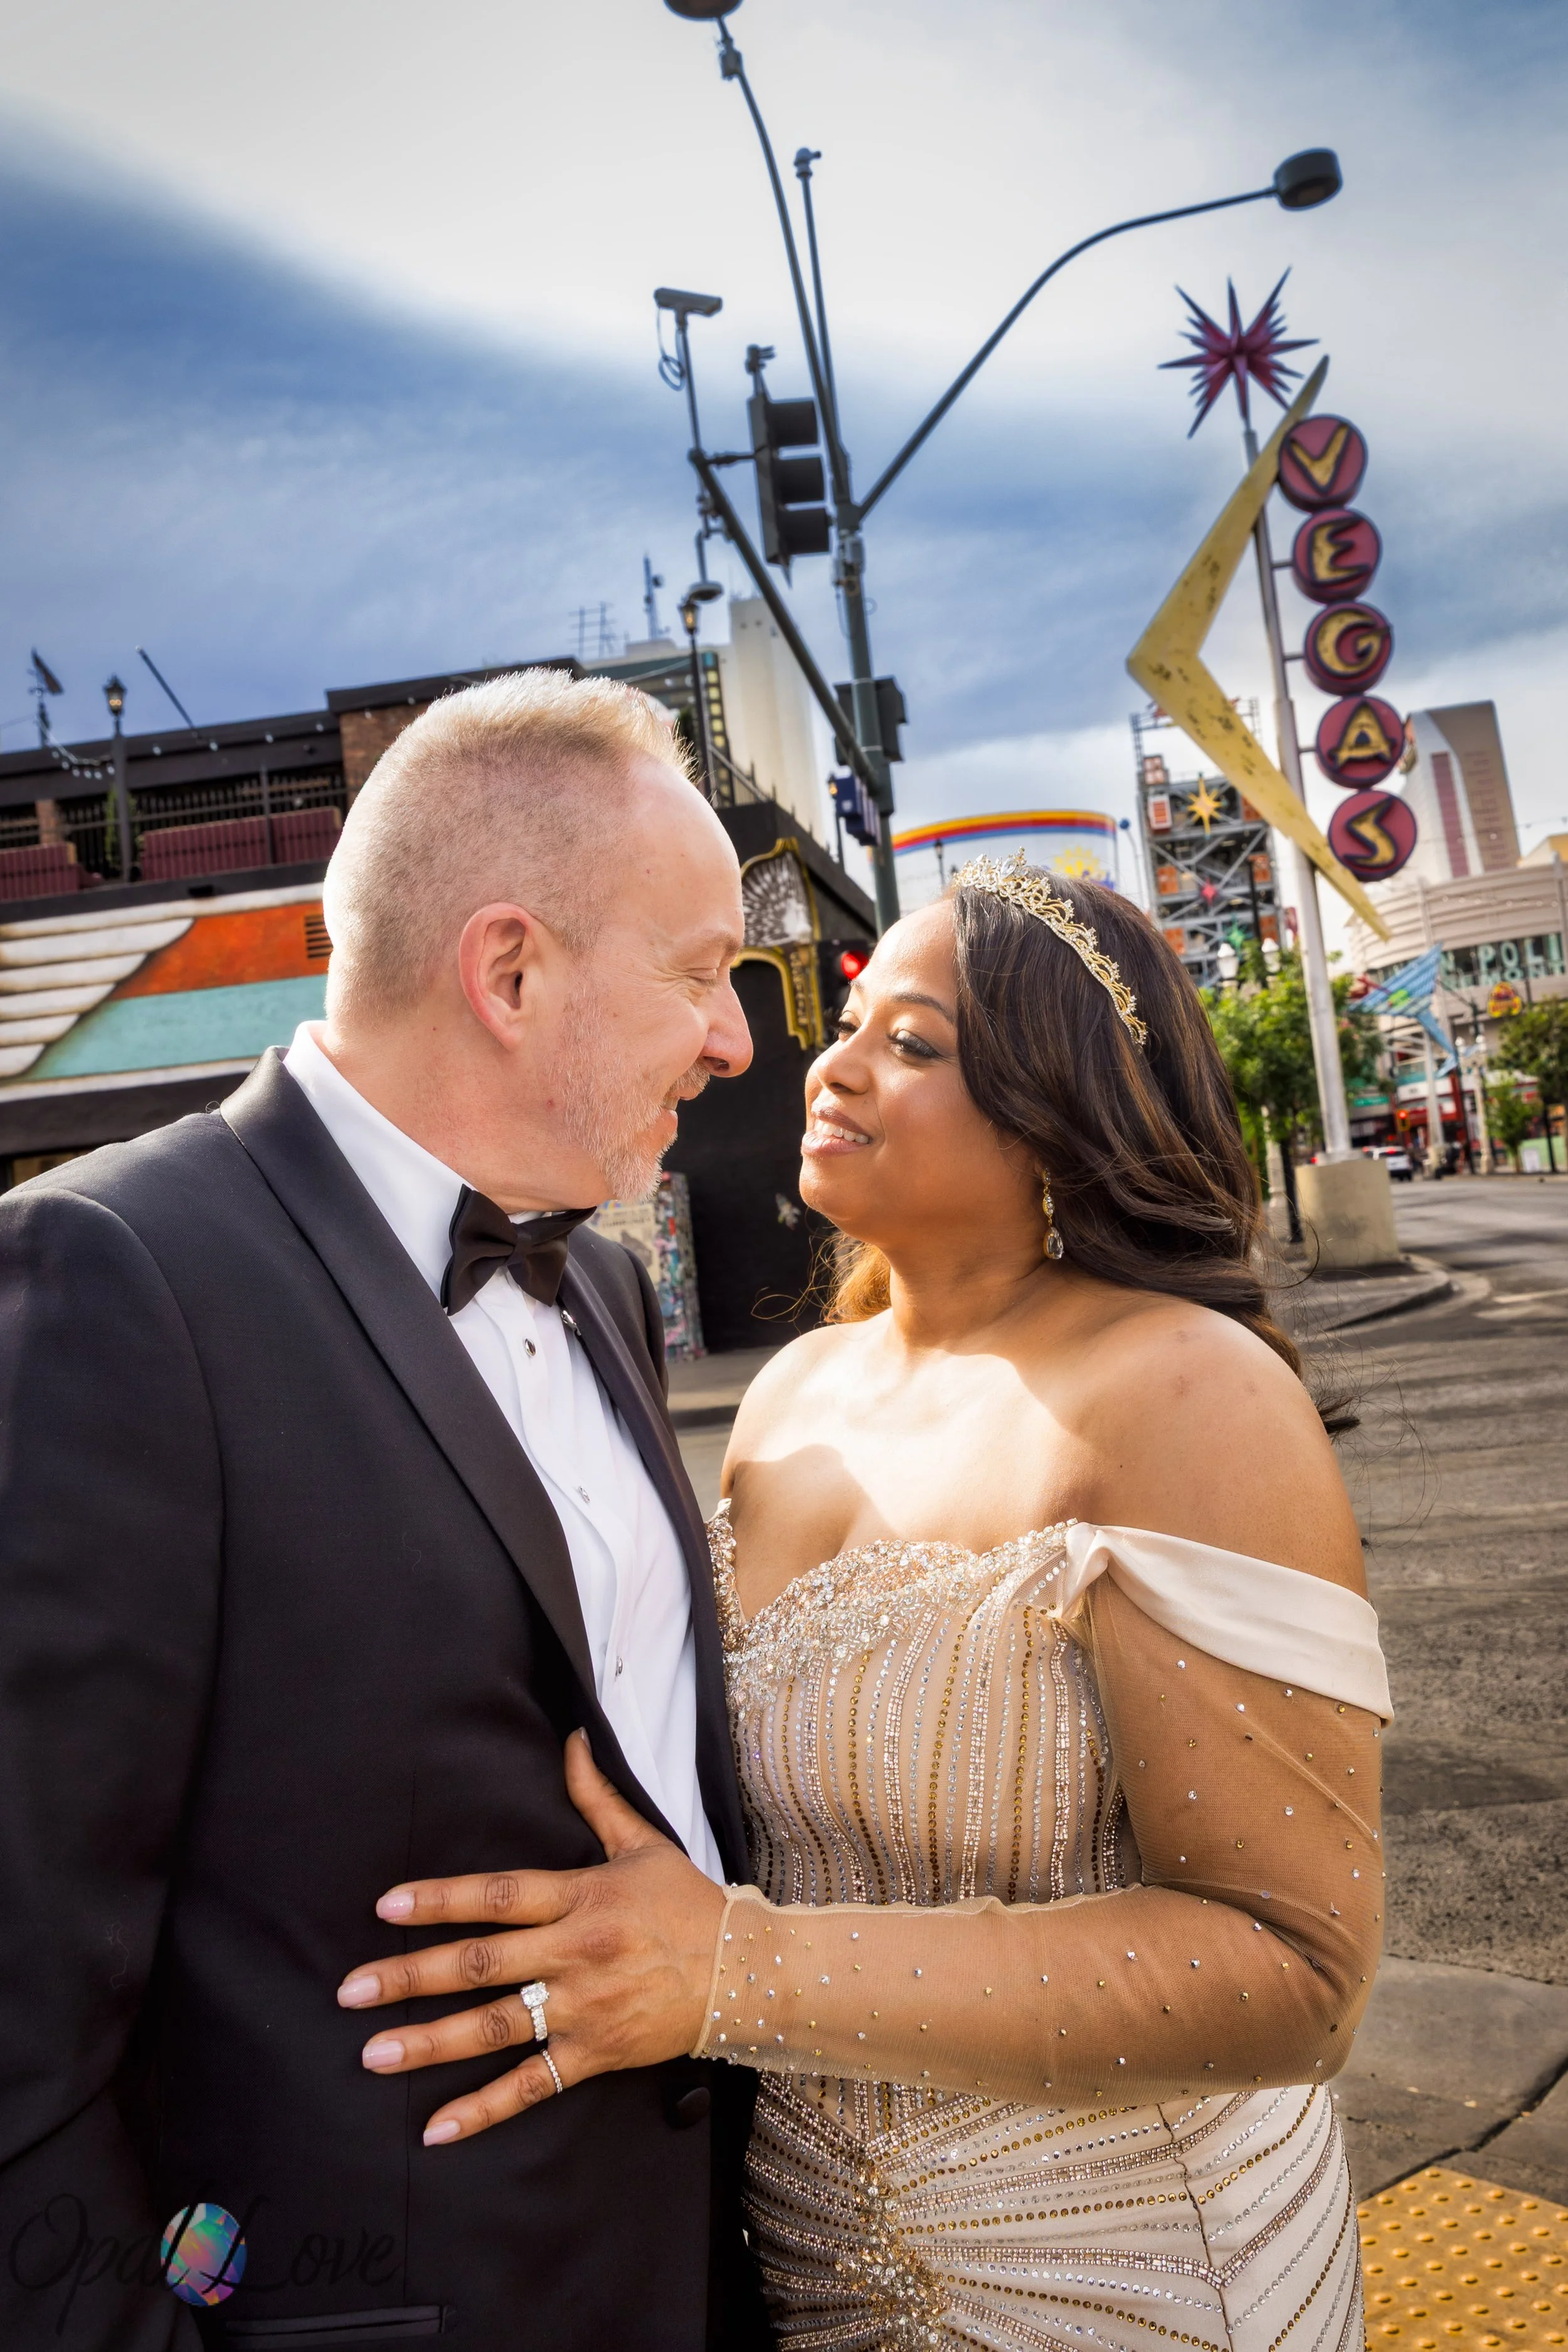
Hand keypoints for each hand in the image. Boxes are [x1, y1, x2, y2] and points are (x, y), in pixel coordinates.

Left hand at [337, 1730, 724, 2144]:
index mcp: (582, 1898)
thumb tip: (571, 1738)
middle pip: (482, 1964)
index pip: (499, 1896)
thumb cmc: (688, 1904)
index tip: (386, 1907)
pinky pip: (532, 2085)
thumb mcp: (643, 1843)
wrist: (747, 1973)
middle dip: (411, 1976)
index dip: (442, 1900)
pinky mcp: (595, 2053)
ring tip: (373, 2055)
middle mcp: (576, 1953)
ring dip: (430, 2044)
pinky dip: (484, 2109)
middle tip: (350, 1991)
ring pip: (496, 2027)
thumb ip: (596, 1798)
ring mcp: (583, 2008)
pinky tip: (437, 2129)